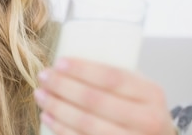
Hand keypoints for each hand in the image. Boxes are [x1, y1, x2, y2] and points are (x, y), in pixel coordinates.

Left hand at [34, 57, 175, 134]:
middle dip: (63, 87)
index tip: (58, 63)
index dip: (82, 70)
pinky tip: (47, 116)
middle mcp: (148, 119)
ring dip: (57, 108)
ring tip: (40, 95)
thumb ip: (111, 76)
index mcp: (151, 93)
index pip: (112, 77)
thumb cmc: (139, 107)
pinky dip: (61, 129)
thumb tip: (64, 64)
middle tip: (43, 77)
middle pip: (96, 100)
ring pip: (87, 124)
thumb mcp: (137, 88)